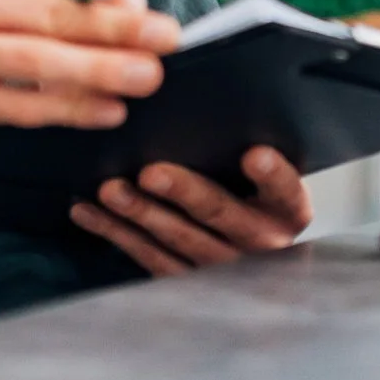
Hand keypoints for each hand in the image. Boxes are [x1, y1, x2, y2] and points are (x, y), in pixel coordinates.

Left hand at [68, 146, 312, 276]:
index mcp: (287, 210)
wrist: (255, 261)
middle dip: (184, 192)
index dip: (272, 174)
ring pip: (178, 239)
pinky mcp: (188, 280)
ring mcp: (224, 265)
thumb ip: (252, 153)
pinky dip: (117, 232)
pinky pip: (149, 257)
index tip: (254, 154)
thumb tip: (211, 99)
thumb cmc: (256, 198)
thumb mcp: (267, 180)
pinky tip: (91, 211)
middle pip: (221, 214)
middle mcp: (261, 241)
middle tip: (151, 172)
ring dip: (140, 213)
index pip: (286, 190)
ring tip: (111, 190)